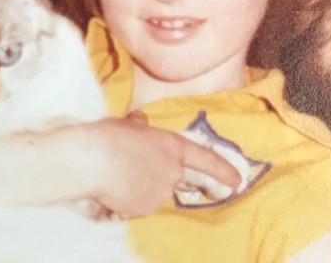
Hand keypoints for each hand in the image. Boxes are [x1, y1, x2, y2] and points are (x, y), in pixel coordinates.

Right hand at [85, 113, 240, 216]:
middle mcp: (172, 172)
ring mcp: (160, 193)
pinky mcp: (143, 208)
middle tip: (132, 166)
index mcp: (173, 147)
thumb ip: (140, 127)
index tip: (238, 180)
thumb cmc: (110, 136)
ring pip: (152, 192)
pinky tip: (112, 188)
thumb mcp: (128, 125)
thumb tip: (140, 121)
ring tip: (115, 174)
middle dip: (158, 174)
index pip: (206, 159)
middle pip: (172, 178)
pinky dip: (128, 198)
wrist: (93, 160)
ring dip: (139, 185)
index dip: (223, 170)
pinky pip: (138, 205)